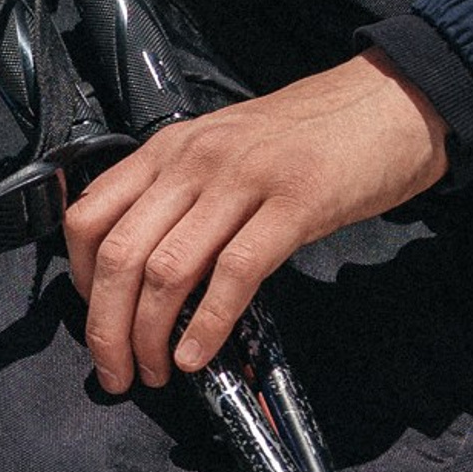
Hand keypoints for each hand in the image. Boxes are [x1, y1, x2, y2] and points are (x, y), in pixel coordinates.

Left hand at [62, 51, 447, 392]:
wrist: (391, 100)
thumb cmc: (310, 133)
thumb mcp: (224, 150)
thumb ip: (182, 195)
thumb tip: (148, 268)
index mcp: (169, 150)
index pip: (90, 216)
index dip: (81, 281)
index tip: (96, 319)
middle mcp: (194, 161)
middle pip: (120, 254)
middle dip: (107, 326)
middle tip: (115, 370)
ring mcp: (243, 180)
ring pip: (167, 268)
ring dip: (151, 334)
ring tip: (156, 371)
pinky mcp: (296, 203)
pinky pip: (234, 273)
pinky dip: (207, 324)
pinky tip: (198, 354)